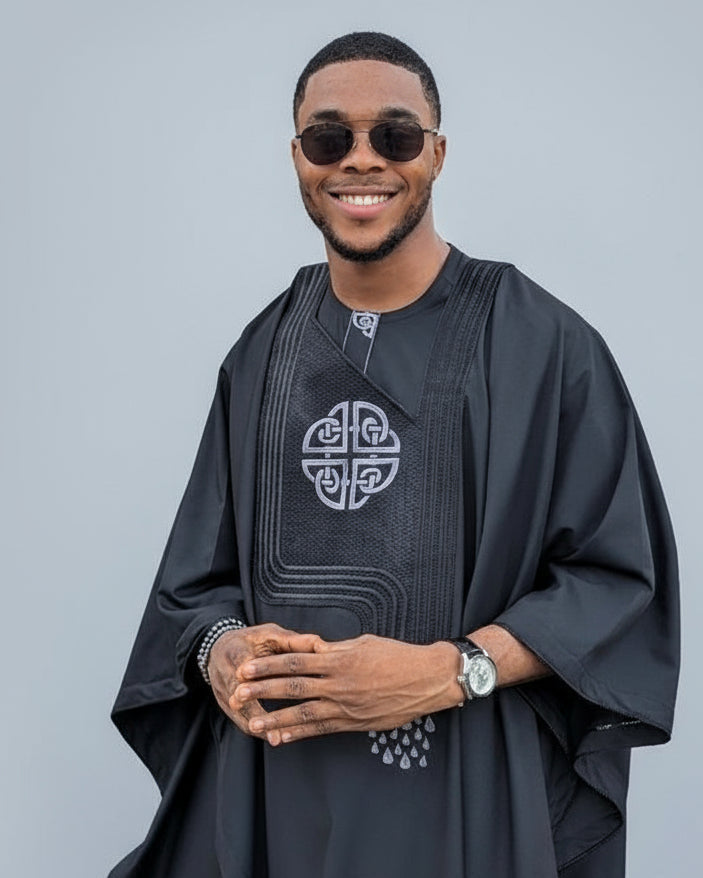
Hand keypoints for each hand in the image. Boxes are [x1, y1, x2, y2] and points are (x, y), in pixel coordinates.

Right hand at [207, 622, 322, 744]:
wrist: (220, 650)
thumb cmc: (252, 641)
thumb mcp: (270, 634)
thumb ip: (293, 641)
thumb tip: (321, 644)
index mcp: (235, 651)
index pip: (240, 664)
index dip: (249, 674)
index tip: (264, 684)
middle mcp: (225, 674)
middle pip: (237, 694)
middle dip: (252, 709)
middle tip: (270, 723)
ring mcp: (223, 693)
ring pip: (239, 712)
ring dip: (257, 726)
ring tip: (276, 738)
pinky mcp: (227, 706)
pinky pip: (242, 721)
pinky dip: (258, 730)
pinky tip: (275, 738)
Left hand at [233, 633, 464, 743]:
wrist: (427, 679)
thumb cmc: (397, 655)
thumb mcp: (363, 643)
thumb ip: (335, 649)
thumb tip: (311, 649)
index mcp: (339, 659)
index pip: (295, 661)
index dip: (268, 665)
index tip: (247, 668)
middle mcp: (338, 683)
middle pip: (292, 687)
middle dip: (262, 691)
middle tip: (237, 694)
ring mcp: (345, 705)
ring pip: (303, 713)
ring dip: (275, 719)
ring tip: (252, 723)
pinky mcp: (353, 723)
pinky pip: (321, 729)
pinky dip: (299, 734)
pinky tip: (282, 738)